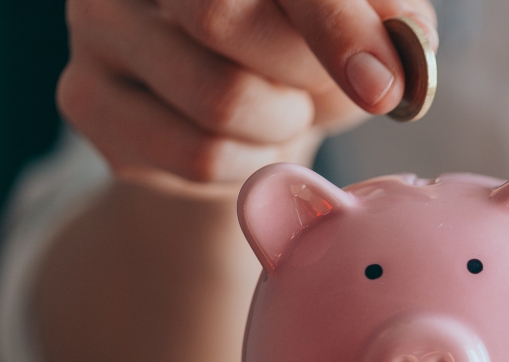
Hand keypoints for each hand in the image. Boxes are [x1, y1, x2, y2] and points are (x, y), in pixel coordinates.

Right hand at [58, 0, 437, 183]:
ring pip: (216, 101)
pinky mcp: (86, 99)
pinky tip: (245, 139)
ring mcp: (97, 26)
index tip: (381, 87)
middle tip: (318, 82)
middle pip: (222, 19)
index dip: (333, 24)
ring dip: (280, 126)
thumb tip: (389, 74)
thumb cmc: (309, 42)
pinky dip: (248, 163)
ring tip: (281, 109)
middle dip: (303, 72)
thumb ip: (389, 22)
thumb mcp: (365, 18)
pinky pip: (197, 156)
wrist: (240, 100)